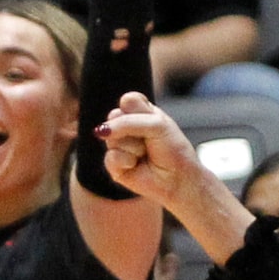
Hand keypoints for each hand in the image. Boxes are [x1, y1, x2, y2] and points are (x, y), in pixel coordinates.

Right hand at [99, 91, 201, 205]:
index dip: (140, 111)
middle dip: (134, 128)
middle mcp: (127, 127)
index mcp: (140, 112)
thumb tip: (100, 130)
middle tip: (150, 139)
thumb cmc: (172, 149)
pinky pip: (110, 156)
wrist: (178, 179)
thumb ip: (129, 121)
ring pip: (112, 137)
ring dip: (133, 147)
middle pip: (115, 116)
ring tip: (145, 154)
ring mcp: (119, 145)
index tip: (156, 122)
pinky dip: (126, 161)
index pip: (128, 100)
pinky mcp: (114, 165)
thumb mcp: (157, 125)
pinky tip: (136, 165)